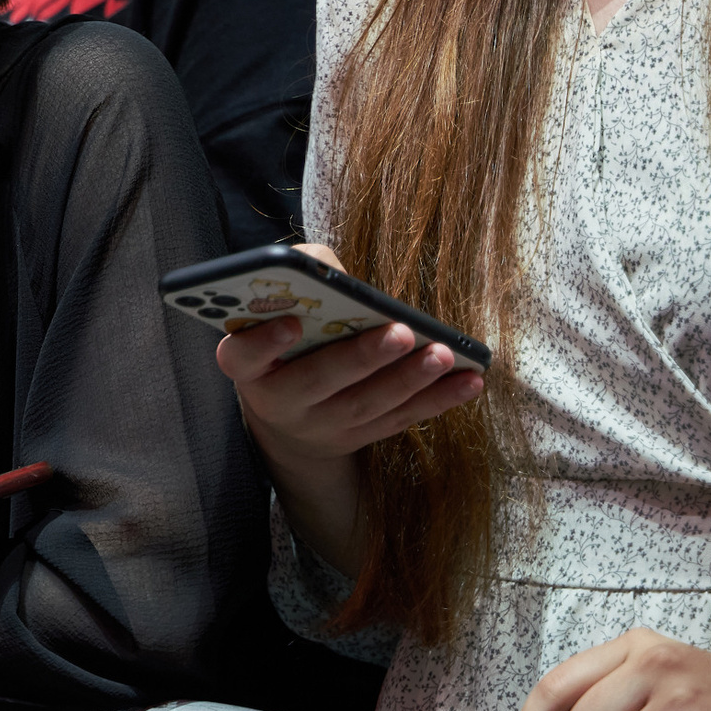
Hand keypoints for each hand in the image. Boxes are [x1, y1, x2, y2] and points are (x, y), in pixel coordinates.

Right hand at [214, 245, 481, 475]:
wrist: (287, 412)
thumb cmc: (283, 340)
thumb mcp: (272, 311)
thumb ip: (298, 280)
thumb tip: (335, 273)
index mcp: (246, 366)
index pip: (242, 357)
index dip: (263, 343)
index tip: (291, 323)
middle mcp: (278, 402)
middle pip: (317, 382)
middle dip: (362, 358)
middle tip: (403, 332)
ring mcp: (320, 426)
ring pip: (366, 405)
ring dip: (408, 379)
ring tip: (443, 354)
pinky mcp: (358, 438)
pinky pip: (399, 420)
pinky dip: (436, 401)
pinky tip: (468, 380)